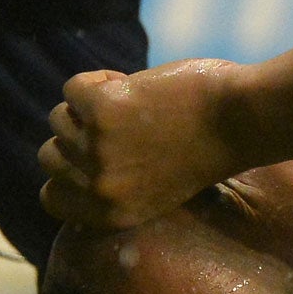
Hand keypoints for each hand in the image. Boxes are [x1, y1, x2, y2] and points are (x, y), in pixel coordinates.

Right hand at [38, 59, 244, 229]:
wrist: (243, 120)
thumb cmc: (212, 146)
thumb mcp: (158, 185)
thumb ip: (115, 180)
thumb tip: (67, 149)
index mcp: (112, 214)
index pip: (51, 198)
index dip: (66, 171)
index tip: (91, 152)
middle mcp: (100, 189)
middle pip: (49, 155)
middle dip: (77, 133)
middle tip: (118, 121)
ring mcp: (97, 149)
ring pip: (59, 117)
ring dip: (90, 103)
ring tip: (131, 100)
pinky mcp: (101, 110)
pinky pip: (74, 87)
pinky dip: (99, 79)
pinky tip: (131, 82)